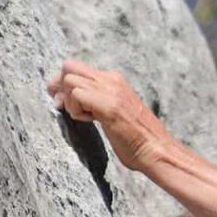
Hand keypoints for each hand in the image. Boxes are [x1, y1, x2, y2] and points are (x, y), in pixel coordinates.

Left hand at [46, 60, 172, 172]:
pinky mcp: (109, 106)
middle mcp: (112, 80)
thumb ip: (97, 102)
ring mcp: (111, 91)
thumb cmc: (136, 140)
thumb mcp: (114, 113)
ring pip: (70, 79)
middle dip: (58, 86)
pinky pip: (77, 95)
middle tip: (61, 106)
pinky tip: (91, 122)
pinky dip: (76, 111)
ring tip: (85, 117)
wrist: (157, 150)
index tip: (60, 101)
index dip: (62, 83)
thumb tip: (71, 101)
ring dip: (69, 101)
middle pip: (69, 66)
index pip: (77, 68)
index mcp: (114, 81)